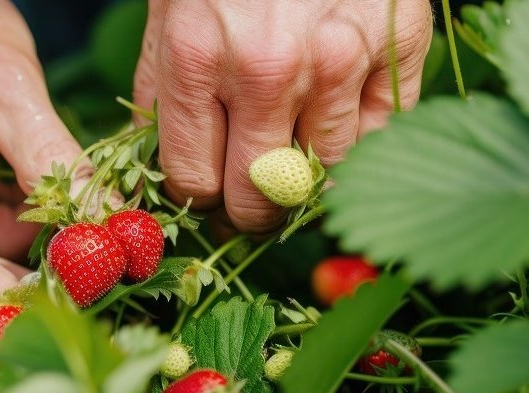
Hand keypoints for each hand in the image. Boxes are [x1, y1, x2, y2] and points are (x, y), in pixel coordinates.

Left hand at [133, 0, 432, 232]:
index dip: (201, 198)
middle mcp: (267, 67)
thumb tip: (160, 176)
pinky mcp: (396, 45)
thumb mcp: (168, 21)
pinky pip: (376, 137)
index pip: (195, 182)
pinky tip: (331, 118)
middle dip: (249, 207)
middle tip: (251, 194)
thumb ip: (160, 100)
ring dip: (304, 179)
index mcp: (195, 58)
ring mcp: (339, 57)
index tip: (210, 192)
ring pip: (322, 177)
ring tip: (291, 152)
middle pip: (259, 196)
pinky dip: (354, 141)